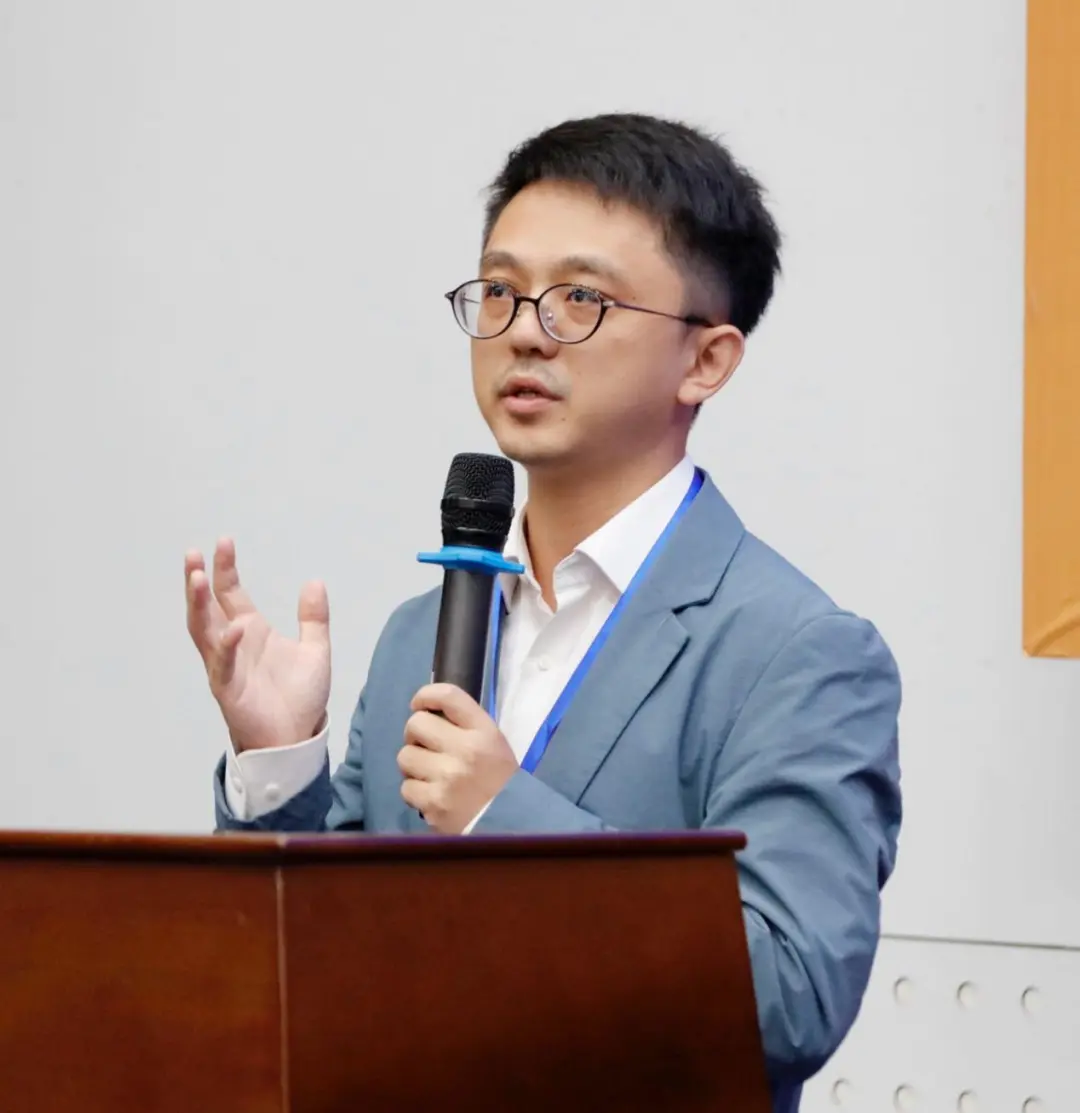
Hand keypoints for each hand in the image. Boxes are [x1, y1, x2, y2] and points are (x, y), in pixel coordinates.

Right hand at [185, 538, 330, 752]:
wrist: (297, 737)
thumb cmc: (299, 697)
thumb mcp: (315, 650)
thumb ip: (314, 618)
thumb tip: (314, 582)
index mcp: (250, 631)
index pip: (231, 593)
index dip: (225, 568)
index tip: (224, 541)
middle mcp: (233, 645)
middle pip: (207, 607)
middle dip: (198, 581)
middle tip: (193, 554)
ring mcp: (226, 666)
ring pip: (203, 632)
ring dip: (198, 605)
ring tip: (197, 578)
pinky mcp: (229, 689)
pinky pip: (223, 665)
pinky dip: (226, 646)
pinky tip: (234, 627)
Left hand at [397, 684, 518, 833]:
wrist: (509, 822)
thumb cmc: (498, 778)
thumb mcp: (492, 742)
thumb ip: (464, 724)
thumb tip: (425, 712)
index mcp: (483, 732)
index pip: (447, 696)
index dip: (425, 695)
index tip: (419, 704)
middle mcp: (465, 750)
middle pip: (415, 724)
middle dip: (415, 735)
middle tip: (425, 747)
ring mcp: (447, 778)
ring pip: (405, 756)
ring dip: (413, 765)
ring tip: (429, 774)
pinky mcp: (434, 804)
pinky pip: (406, 788)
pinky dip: (415, 792)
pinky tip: (431, 795)